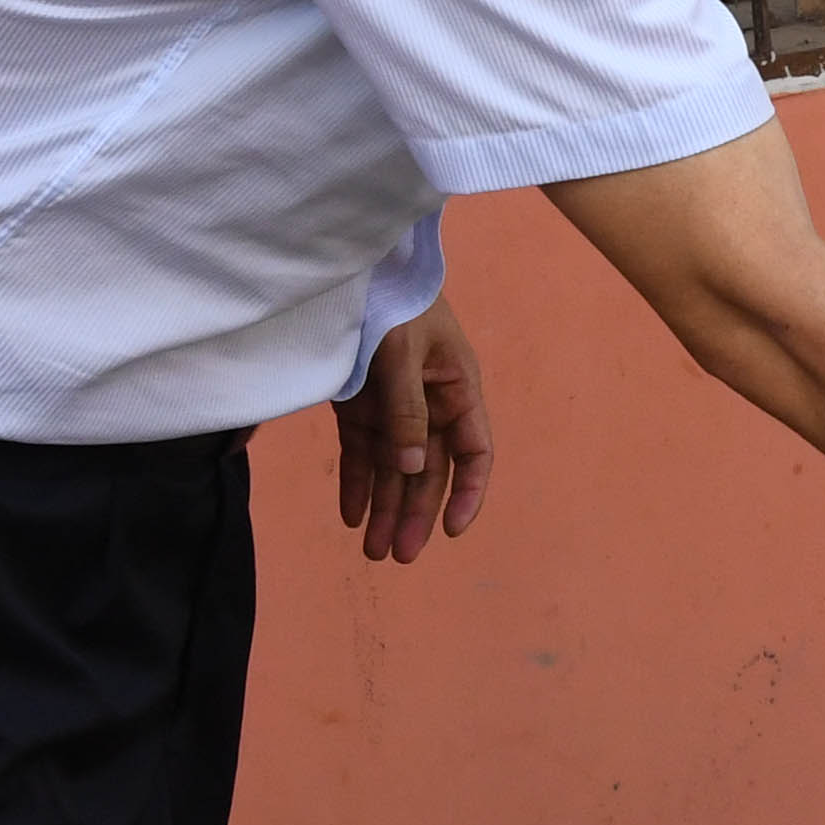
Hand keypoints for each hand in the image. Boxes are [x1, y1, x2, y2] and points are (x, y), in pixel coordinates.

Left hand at [334, 301, 494, 562]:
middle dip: (415, 514)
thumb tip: (410, 467)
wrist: (359, 267)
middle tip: (398, 557)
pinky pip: (361, 453)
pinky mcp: (361, 405)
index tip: (450, 529)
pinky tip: (351, 515)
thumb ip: (406, 409)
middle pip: (428, 471)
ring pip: (394, 469)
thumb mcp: (402, 350)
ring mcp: (395, 407)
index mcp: (457, 389)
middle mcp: (431, 405)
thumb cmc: (393, 300)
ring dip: (385, 509)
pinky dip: (356, 483)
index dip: (467, 492)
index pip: (473, 451)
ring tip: (371, 550)